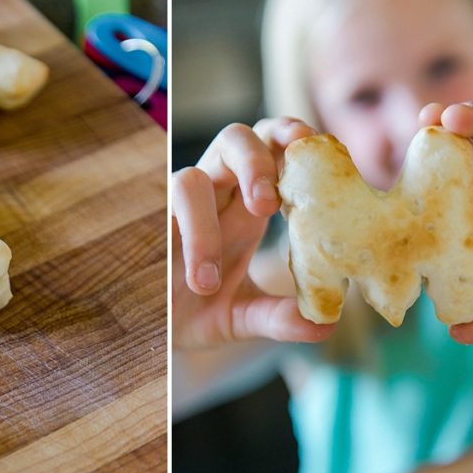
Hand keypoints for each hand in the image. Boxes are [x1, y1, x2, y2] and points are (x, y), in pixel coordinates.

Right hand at [172, 117, 335, 347]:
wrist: (151, 336)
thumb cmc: (199, 313)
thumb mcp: (244, 318)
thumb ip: (280, 317)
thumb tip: (324, 324)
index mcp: (246, 206)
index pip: (270, 150)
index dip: (289, 136)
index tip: (312, 144)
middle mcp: (214, 197)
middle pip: (235, 140)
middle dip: (255, 159)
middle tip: (268, 204)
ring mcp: (177, 211)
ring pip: (189, 179)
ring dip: (202, 227)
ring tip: (211, 274)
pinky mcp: (148, 229)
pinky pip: (161, 218)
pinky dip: (187, 245)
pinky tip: (199, 282)